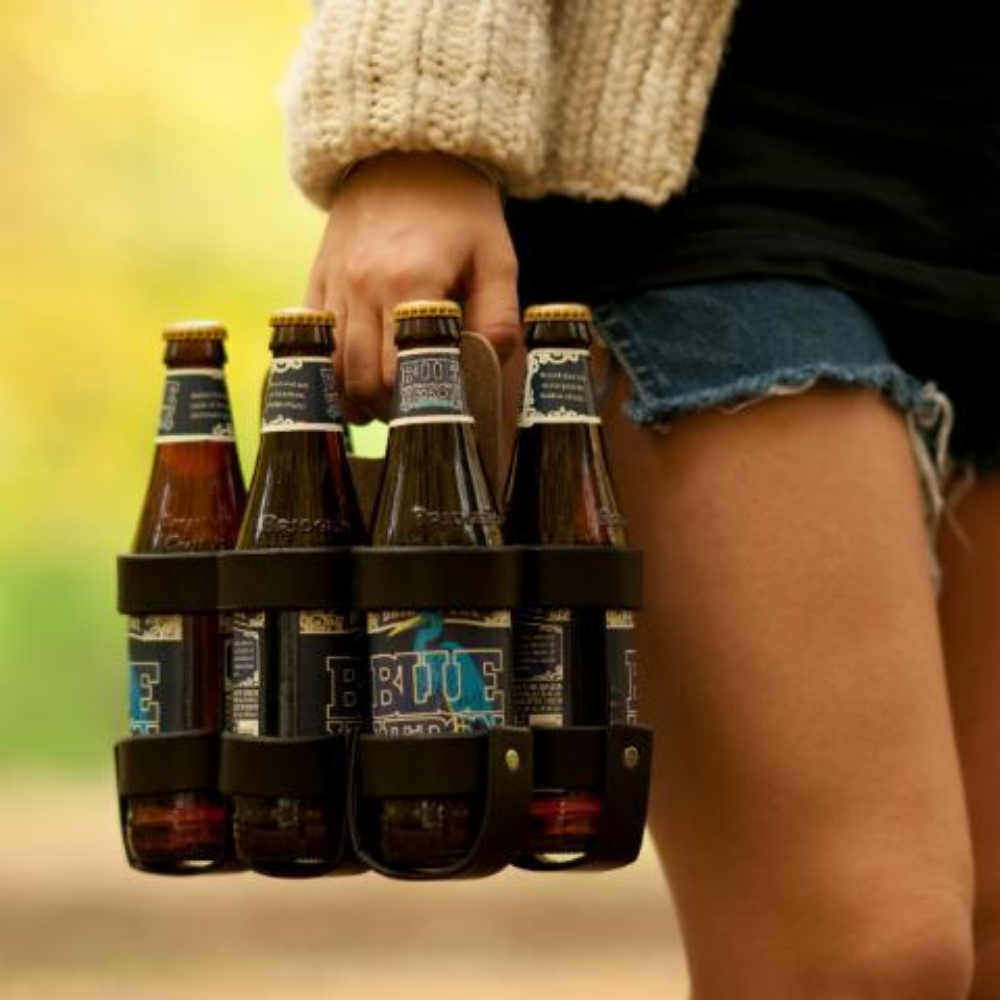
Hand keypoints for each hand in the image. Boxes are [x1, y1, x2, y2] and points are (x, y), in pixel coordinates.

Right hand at [306, 151, 520, 421]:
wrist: (406, 152)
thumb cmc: (461, 209)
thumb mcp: (497, 257)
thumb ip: (499, 315)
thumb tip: (491, 366)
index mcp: (412, 283)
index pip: (398, 373)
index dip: (412, 402)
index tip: (431, 410)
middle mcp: (363, 286)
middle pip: (358, 378)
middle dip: (382, 407)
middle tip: (407, 413)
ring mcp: (334, 283)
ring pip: (328, 364)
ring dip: (351, 394)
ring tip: (379, 405)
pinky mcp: (317, 278)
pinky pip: (310, 339)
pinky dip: (326, 367)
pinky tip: (349, 382)